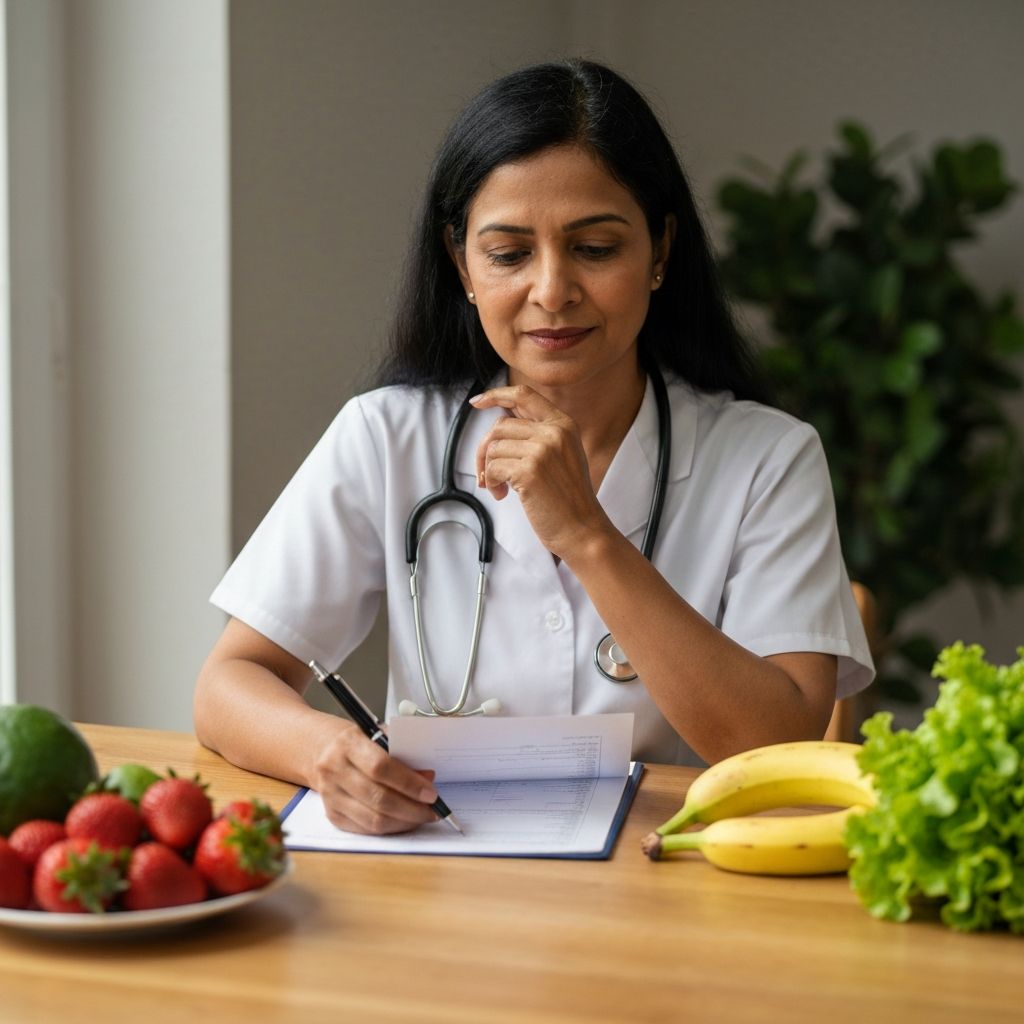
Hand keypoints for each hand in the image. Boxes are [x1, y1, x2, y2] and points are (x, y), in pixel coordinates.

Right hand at [309, 720, 439, 833]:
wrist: (321, 750)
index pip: (380, 767)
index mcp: (348, 744)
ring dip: (404, 822)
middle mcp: (334, 770)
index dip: (409, 783)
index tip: (431, 793)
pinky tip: (404, 821)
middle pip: (378, 798)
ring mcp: (330, 795)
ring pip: (373, 819)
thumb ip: (404, 753)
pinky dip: (390, 828)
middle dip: (412, 808)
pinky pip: (366, 829)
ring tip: (422, 816)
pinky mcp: (332, 814)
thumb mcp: (379, 736)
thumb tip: (428, 778)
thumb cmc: (358, 741)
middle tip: (433, 810)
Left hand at [469, 384, 611, 559]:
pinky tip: (502, 495)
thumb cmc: (567, 499)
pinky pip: (492, 468)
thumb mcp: (562, 456)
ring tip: (500, 488)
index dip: (496, 395)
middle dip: (484, 450)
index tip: (477, 402)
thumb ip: (538, 436)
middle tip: (485, 474)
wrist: (582, 529)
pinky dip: (491, 483)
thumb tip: (498, 428)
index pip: (523, 395)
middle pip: (500, 426)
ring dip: (488, 471)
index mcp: (563, 424)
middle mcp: (554, 432)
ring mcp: (542, 450)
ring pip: (493, 447)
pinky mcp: (529, 471)